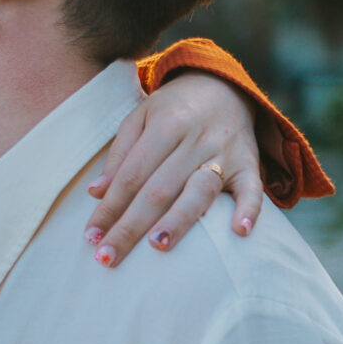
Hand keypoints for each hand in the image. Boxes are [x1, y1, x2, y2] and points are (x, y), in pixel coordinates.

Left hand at [83, 74, 263, 265]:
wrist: (224, 86)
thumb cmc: (173, 109)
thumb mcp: (141, 118)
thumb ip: (120, 155)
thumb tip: (96, 194)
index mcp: (165, 124)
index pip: (132, 175)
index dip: (110, 207)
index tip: (90, 237)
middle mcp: (195, 139)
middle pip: (159, 189)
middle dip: (131, 226)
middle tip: (108, 257)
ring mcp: (224, 152)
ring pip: (199, 191)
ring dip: (179, 220)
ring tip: (157, 246)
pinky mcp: (249, 164)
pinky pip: (252, 189)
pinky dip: (249, 209)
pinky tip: (239, 232)